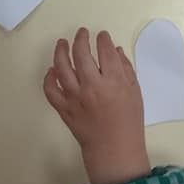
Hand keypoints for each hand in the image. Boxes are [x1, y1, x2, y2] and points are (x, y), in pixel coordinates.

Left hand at [43, 28, 149, 183]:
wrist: (114, 150)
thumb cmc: (129, 121)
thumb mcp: (135, 93)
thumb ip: (126, 69)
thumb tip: (114, 50)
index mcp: (113, 82)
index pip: (105, 51)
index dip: (103, 39)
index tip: (102, 36)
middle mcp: (92, 86)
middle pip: (81, 54)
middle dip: (81, 39)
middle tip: (82, 33)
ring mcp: (75, 97)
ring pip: (62, 67)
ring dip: (61, 51)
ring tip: (62, 42)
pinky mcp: (64, 109)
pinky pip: (51, 90)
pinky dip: (49, 78)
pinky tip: (52, 70)